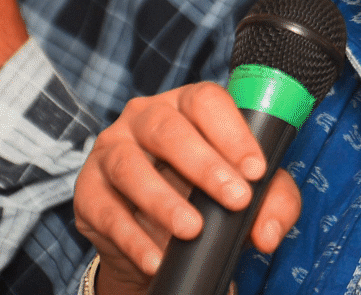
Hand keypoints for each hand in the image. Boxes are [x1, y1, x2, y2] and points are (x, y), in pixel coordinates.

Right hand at [75, 83, 302, 294]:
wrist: (158, 237)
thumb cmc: (208, 197)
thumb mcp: (249, 195)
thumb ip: (272, 203)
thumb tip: (268, 232)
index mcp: (186, 105)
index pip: (206, 102)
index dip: (233, 133)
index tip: (256, 170)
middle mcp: (144, 118)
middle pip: (168, 129)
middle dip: (205, 166)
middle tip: (236, 199)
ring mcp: (111, 150)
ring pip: (130, 166)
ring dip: (163, 201)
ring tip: (192, 231)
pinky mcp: (88, 190)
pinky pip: (106, 211)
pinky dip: (132, 238)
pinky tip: (156, 258)